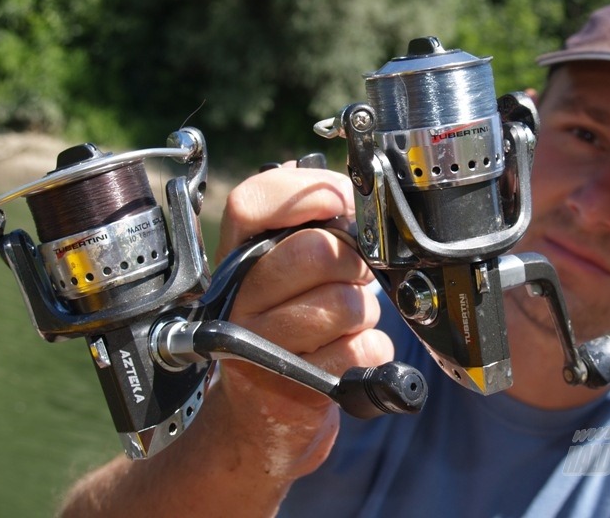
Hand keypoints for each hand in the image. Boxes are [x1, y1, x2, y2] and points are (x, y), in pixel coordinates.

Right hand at [213, 165, 393, 479]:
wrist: (262, 417)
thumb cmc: (285, 331)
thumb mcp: (285, 275)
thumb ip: (310, 230)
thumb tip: (350, 192)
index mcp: (237, 260)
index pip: (252, 202)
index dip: (305, 193)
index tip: (339, 205)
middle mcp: (240, 298)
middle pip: (319, 251)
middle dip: (352, 264)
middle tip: (350, 278)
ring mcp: (262, 345)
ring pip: (348, 303)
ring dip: (363, 314)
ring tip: (342, 324)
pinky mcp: (294, 386)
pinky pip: (363, 348)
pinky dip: (371, 352)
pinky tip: (345, 356)